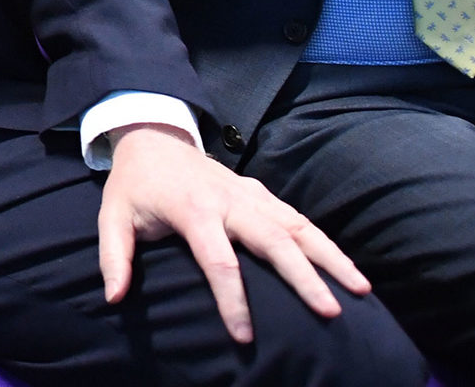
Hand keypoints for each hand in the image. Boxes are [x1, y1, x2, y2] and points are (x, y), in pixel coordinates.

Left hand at [97, 125, 369, 343]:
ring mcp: (251, 195)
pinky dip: (325, 242)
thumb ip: (115, 257)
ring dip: (331, 257)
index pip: (219, 261)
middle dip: (304, 277)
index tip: (244, 336)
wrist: (153, 138)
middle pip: (274, 242)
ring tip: (361, 290)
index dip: (232, 301)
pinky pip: (299, 219)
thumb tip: (115, 298)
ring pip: (298, 227)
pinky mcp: (263, 193)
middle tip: (331, 312)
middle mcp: (231, 201)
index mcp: (194, 211)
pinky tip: (348, 268)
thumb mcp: (112, 217)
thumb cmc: (134, 186)